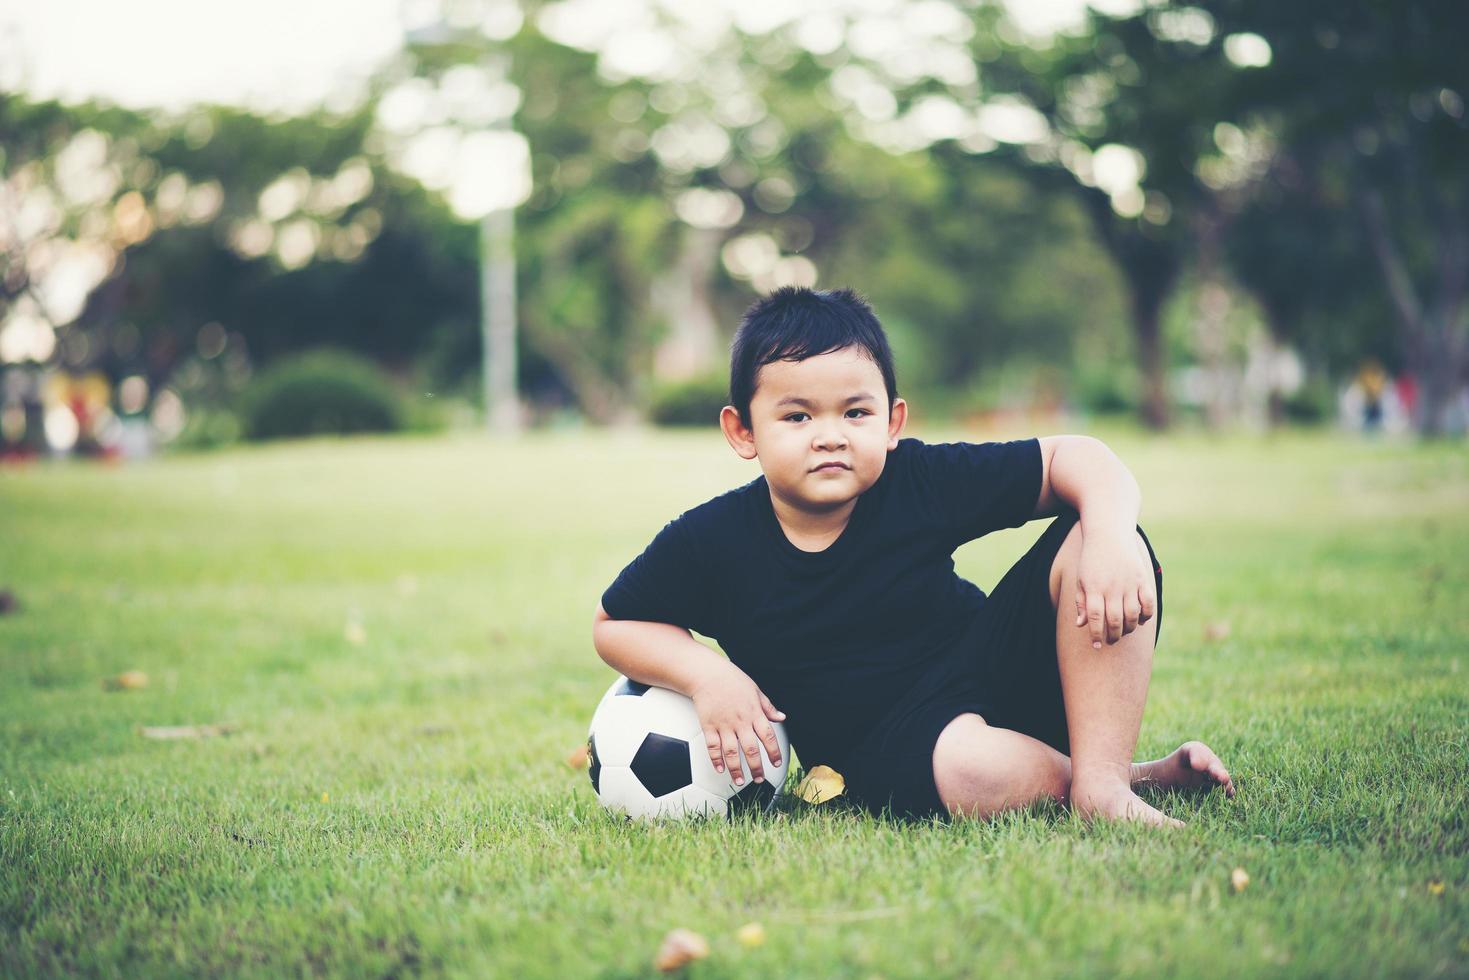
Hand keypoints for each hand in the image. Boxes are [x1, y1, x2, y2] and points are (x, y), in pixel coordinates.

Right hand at [689, 663, 785, 785]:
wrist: (707, 673)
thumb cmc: (732, 680)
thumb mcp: (755, 690)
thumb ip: (768, 706)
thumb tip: (782, 717)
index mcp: (754, 713)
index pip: (768, 736)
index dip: (773, 752)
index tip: (777, 763)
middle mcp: (740, 721)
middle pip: (751, 749)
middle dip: (756, 767)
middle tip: (759, 780)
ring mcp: (723, 725)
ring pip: (731, 752)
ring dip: (736, 769)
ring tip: (739, 782)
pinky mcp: (708, 725)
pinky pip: (712, 746)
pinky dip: (716, 759)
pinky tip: (720, 769)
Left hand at [1074, 527, 1156, 648]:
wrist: (1109, 534)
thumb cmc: (1091, 560)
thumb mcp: (1081, 580)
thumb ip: (1081, 602)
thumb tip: (1081, 625)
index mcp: (1094, 587)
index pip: (1095, 618)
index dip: (1096, 635)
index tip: (1096, 646)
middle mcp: (1112, 586)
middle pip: (1115, 619)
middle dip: (1113, 636)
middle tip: (1110, 640)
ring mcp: (1129, 583)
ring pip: (1132, 615)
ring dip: (1129, 628)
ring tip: (1123, 631)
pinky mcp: (1142, 578)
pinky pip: (1148, 603)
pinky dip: (1146, 615)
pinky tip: (1140, 620)